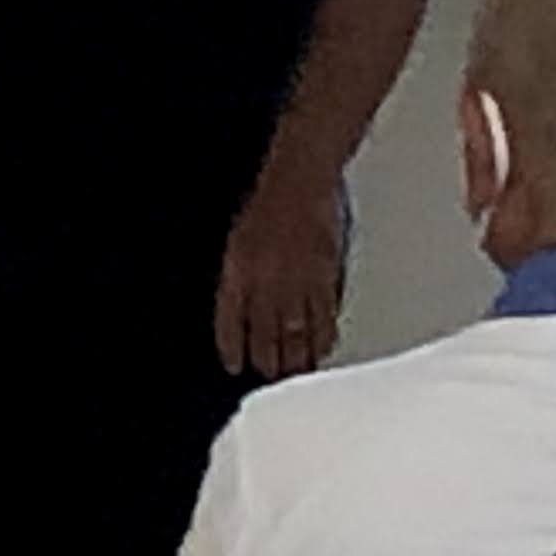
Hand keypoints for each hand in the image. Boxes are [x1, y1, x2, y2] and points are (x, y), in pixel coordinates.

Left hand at [214, 170, 346, 380]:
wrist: (300, 178)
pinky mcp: (325, 279)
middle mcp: (265, 280)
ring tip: (295, 373)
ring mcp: (297, 282)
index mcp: (237, 269)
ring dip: (295, 357)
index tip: (233, 364)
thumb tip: (243, 312)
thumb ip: (241, 277)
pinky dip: (322, 337)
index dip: (231, 345)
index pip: (230, 320)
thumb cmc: (269, 201)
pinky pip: (323, 318)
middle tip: (270, 377)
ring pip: (295, 333)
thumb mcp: (239, 238)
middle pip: (265, 334)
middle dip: (267, 360)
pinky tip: (321, 348)